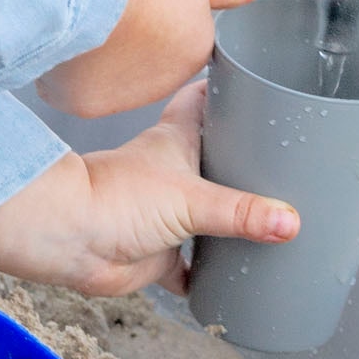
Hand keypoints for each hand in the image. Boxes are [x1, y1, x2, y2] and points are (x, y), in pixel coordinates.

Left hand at [0, 81, 297, 294]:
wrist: (68, 239)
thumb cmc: (116, 198)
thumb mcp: (191, 198)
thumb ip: (242, 211)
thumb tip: (290, 221)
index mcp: (177, 140)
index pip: (204, 99)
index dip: (227, 88)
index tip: (257, 80)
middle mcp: (172, 172)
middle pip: (212, 156)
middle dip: (241, 159)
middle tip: (283, 159)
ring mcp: (165, 212)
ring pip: (205, 211)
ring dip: (228, 217)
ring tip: (270, 218)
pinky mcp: (158, 252)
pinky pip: (189, 265)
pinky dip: (207, 273)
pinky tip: (232, 278)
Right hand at [37, 0, 274, 120]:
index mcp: (194, 49)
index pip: (181, 40)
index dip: (161, 20)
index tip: (146, 6)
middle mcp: (165, 82)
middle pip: (146, 61)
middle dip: (132, 41)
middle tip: (117, 12)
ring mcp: (126, 97)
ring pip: (112, 77)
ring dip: (104, 58)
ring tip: (94, 25)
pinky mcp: (90, 105)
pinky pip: (81, 89)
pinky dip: (74, 72)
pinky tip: (72, 46)